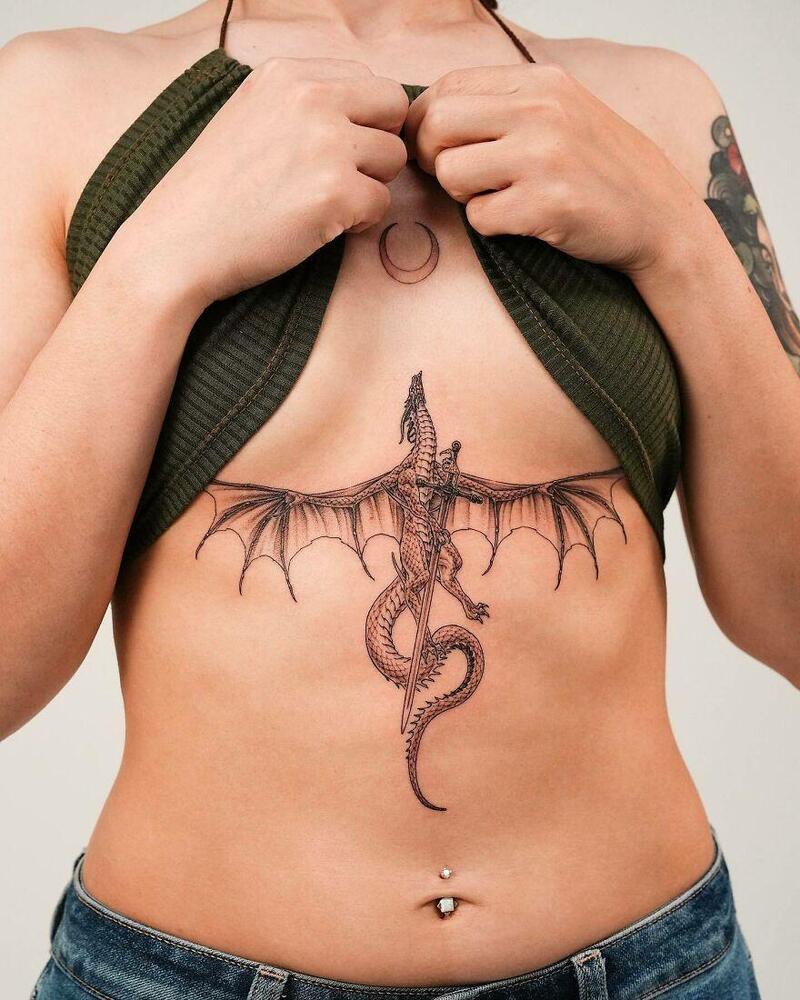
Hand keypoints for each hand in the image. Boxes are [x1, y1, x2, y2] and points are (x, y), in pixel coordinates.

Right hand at [126, 58, 407, 305]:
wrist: (178, 243)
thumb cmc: (213, 193)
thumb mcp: (251, 116)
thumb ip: (303, 104)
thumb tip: (363, 111)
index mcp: (287, 74)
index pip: (369, 80)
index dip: (365, 120)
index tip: (336, 151)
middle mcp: (310, 97)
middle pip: (394, 107)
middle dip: (379, 144)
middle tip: (345, 177)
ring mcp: (325, 144)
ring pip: (394, 157)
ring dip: (370, 186)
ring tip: (326, 204)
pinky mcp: (336, 193)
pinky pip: (382, 203)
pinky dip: (361, 223)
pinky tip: (322, 227)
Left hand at [403, 63, 698, 274]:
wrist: (659, 216)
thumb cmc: (601, 170)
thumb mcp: (561, 113)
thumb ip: (504, 106)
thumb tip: (428, 116)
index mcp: (540, 82)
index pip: (448, 87)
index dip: (425, 123)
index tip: (436, 149)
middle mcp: (542, 111)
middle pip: (437, 126)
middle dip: (432, 159)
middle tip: (458, 179)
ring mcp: (546, 158)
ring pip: (451, 173)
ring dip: (462, 196)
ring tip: (497, 198)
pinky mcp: (548, 205)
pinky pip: (479, 218)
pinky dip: (491, 226)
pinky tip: (521, 220)